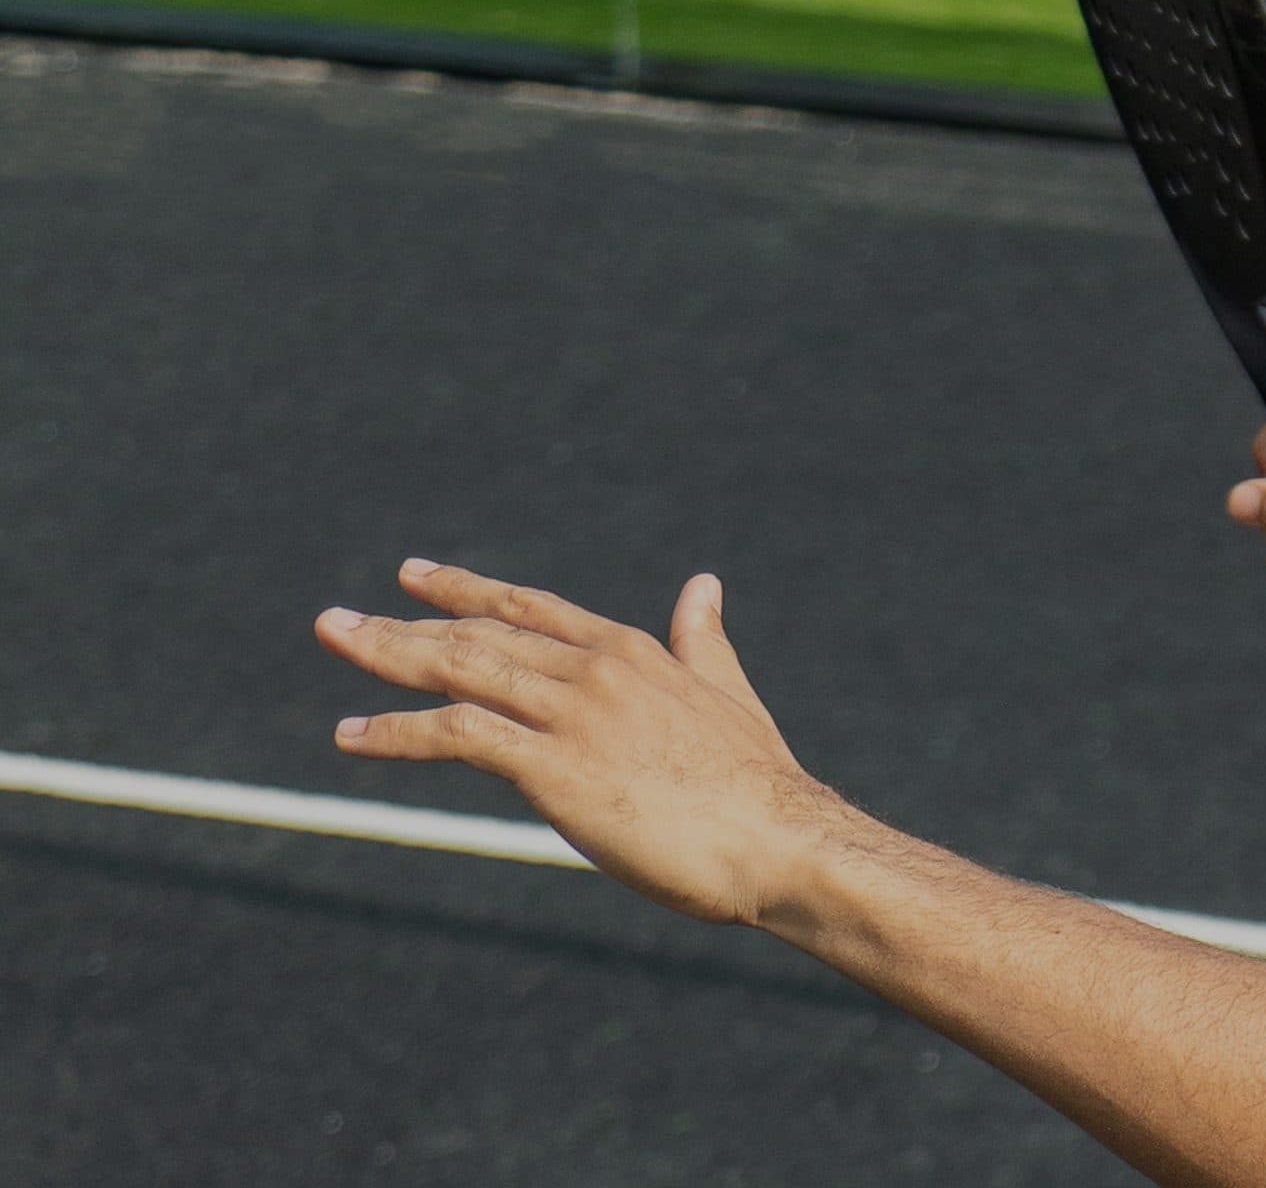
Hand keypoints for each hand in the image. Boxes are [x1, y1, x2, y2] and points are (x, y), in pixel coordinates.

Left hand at [313, 559, 851, 927]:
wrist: (778, 840)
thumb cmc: (760, 784)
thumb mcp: (728, 693)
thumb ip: (702, 639)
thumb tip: (704, 584)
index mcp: (631, 652)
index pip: (530, 609)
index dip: (469, 591)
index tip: (415, 577)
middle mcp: (595, 669)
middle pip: (479, 635)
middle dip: (402, 624)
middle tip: (336, 621)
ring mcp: (572, 714)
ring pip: (459, 671)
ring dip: (386, 659)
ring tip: (334, 646)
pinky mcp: (554, 766)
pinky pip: (457, 735)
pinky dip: (399, 733)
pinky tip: (353, 737)